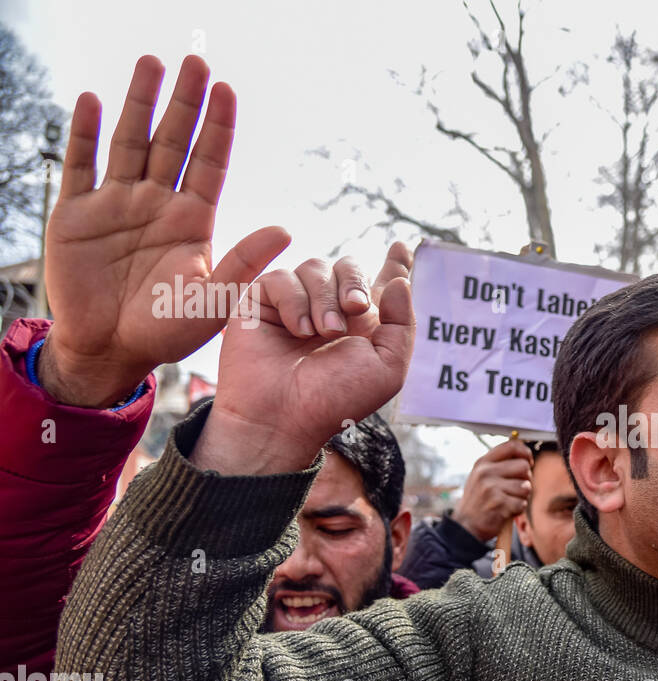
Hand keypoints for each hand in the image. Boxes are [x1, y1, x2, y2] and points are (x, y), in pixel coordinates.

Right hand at [41, 54, 289, 407]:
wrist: (111, 351)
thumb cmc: (167, 331)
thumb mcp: (213, 301)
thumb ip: (245, 264)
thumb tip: (286, 229)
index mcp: (193, 220)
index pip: (210, 162)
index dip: (218, 127)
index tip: (226, 89)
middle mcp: (158, 203)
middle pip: (173, 141)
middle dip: (184, 102)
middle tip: (195, 59)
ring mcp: (117, 205)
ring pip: (130, 142)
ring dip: (139, 103)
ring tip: (152, 63)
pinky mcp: (77, 214)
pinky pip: (81, 165)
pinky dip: (84, 133)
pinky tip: (91, 100)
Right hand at [189, 244, 415, 474]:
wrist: (283, 415)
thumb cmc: (335, 399)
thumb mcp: (387, 367)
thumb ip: (403, 324)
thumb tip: (401, 281)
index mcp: (365, 324)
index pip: (382, 283)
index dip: (395, 264)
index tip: (402, 247)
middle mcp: (332, 309)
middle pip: (350, 265)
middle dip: (355, 281)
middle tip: (356, 308)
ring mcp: (297, 304)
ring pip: (316, 266)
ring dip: (324, 298)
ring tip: (323, 333)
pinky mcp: (263, 301)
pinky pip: (282, 277)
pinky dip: (294, 301)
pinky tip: (297, 330)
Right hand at [453, 440, 533, 542]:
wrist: (465, 526)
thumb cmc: (478, 501)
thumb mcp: (481, 476)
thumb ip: (500, 464)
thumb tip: (525, 456)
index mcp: (483, 463)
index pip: (512, 446)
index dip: (525, 452)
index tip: (528, 462)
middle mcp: (486, 473)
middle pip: (523, 466)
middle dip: (526, 479)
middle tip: (516, 489)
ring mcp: (491, 488)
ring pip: (526, 486)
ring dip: (522, 496)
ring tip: (509, 500)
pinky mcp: (499, 504)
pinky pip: (522, 503)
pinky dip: (518, 509)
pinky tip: (506, 511)